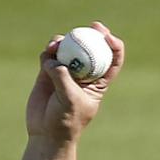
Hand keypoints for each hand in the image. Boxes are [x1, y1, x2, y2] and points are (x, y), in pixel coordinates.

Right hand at [26, 22, 124, 143]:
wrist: (45, 133)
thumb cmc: (65, 121)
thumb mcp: (69, 100)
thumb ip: (63, 79)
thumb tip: (54, 60)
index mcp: (98, 83)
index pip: (112, 61)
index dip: (113, 46)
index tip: (108, 37)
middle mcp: (83, 75)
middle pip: (90, 48)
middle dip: (92, 34)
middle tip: (91, 26)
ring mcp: (65, 72)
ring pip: (67, 48)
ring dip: (63, 42)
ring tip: (56, 44)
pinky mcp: (47, 72)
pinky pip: (49, 55)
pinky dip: (48, 51)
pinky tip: (47, 52)